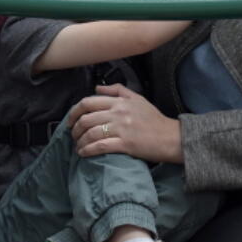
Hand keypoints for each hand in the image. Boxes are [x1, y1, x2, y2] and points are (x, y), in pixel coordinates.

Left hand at [66, 84, 182, 163]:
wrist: (170, 137)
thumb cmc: (154, 119)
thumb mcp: (138, 99)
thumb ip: (117, 91)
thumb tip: (97, 88)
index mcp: (119, 102)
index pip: (88, 103)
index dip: (74, 112)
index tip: (71, 120)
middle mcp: (118, 113)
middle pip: (86, 119)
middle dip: (75, 129)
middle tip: (73, 135)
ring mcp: (121, 129)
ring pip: (90, 133)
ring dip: (80, 141)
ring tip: (78, 146)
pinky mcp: (125, 144)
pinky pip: (100, 146)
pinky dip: (88, 150)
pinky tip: (84, 153)